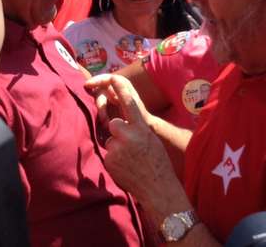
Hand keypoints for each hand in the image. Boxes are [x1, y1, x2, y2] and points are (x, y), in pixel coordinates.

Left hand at [85, 74, 176, 205]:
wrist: (158, 188)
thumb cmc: (157, 162)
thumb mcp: (150, 139)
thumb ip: (135, 127)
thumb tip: (117, 123)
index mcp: (142, 126)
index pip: (129, 101)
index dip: (120, 87)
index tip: (113, 77)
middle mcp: (128, 134)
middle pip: (113, 123)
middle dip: (118, 132)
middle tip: (131, 146)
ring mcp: (117, 148)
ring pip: (110, 141)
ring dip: (116, 148)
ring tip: (131, 160)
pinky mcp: (109, 161)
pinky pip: (108, 155)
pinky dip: (114, 161)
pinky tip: (126, 168)